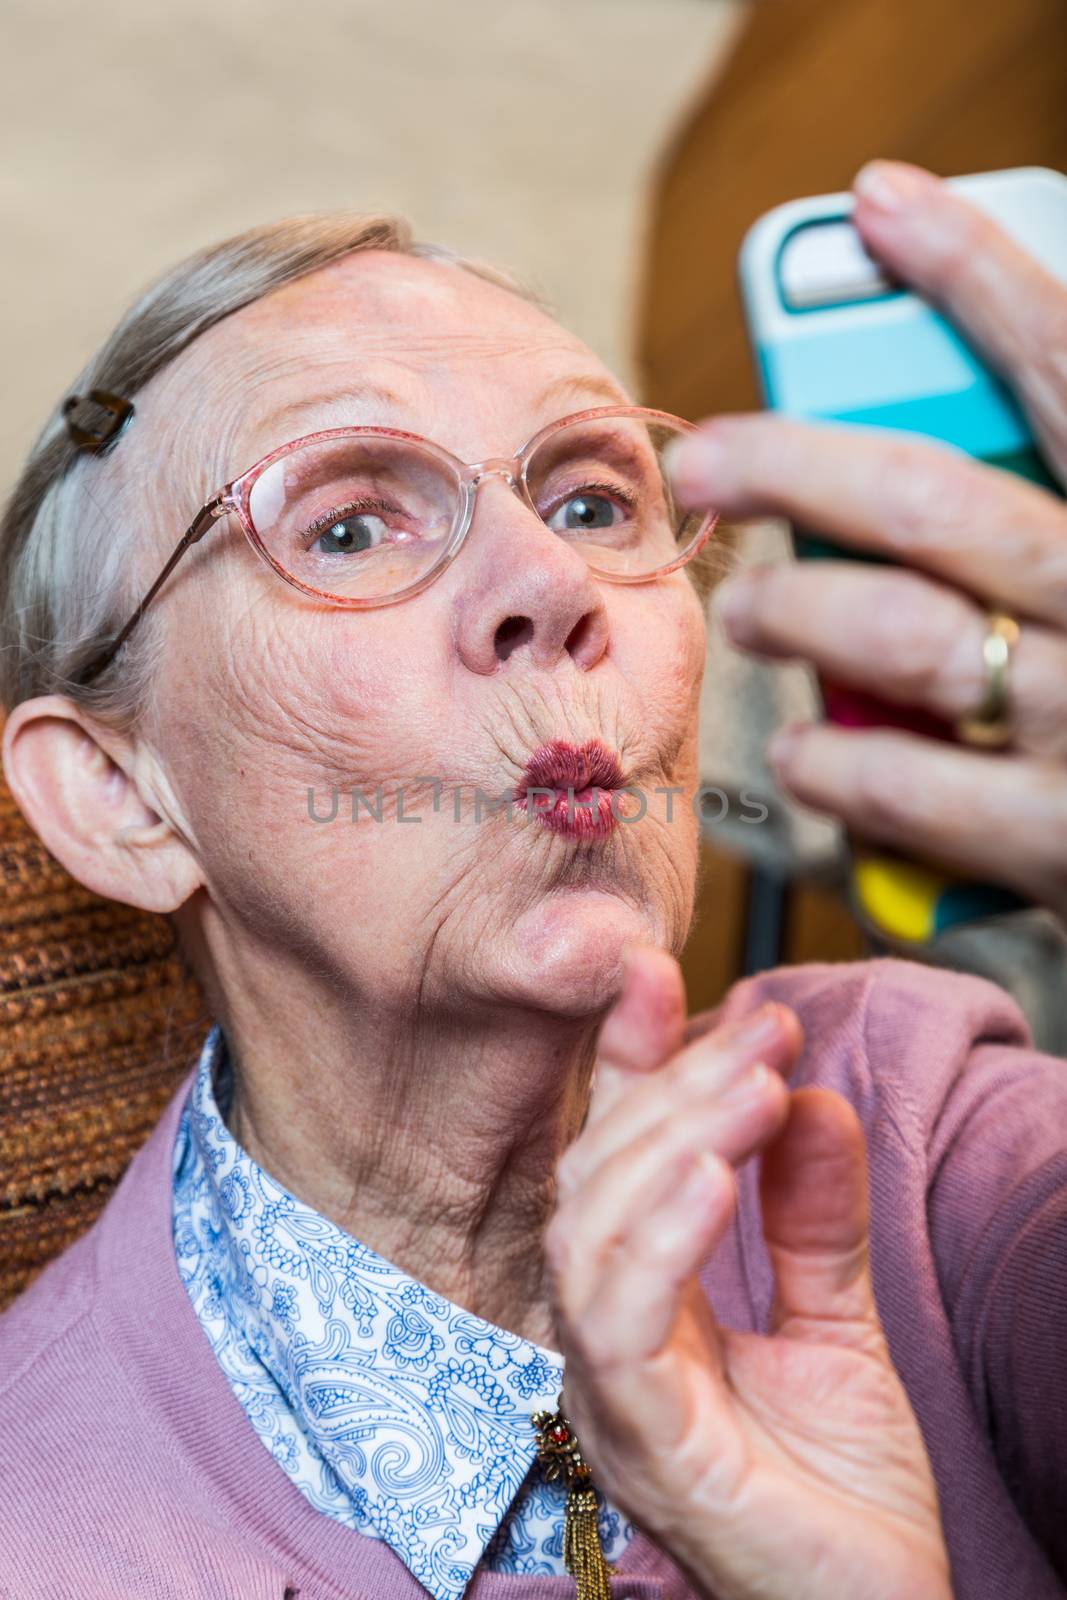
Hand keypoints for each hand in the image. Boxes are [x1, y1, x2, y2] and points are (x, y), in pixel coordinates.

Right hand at [545, 943, 950, 1599]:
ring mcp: (614, 1392)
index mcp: (642, 1300)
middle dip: (673, 1085)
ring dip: (667, 1139)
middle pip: (597, 1176)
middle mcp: (606, 1338)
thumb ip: (815, 1217)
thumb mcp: (837, 1321)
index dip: (627, 1062)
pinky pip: (619, 1323)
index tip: (661, 972)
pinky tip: (712, 1173)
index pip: (614, 1157)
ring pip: (588, 1233)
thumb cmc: (840, 1495)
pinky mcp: (646, 1445)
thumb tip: (811, 1097)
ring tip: (752, 1084)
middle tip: (762, 1029)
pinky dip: (658, 1234)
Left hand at [669, 159, 1066, 919]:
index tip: (877, 203)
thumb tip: (934, 421)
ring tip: (746, 616)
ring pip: (899, 636)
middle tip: (708, 464)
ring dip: (792, 617)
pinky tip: (801, 754)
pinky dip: (825, 766)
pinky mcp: (1060, 846)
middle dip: (790, 468)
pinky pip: (901, 788)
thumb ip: (1042, 495)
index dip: (974, 274)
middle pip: (929, 499)